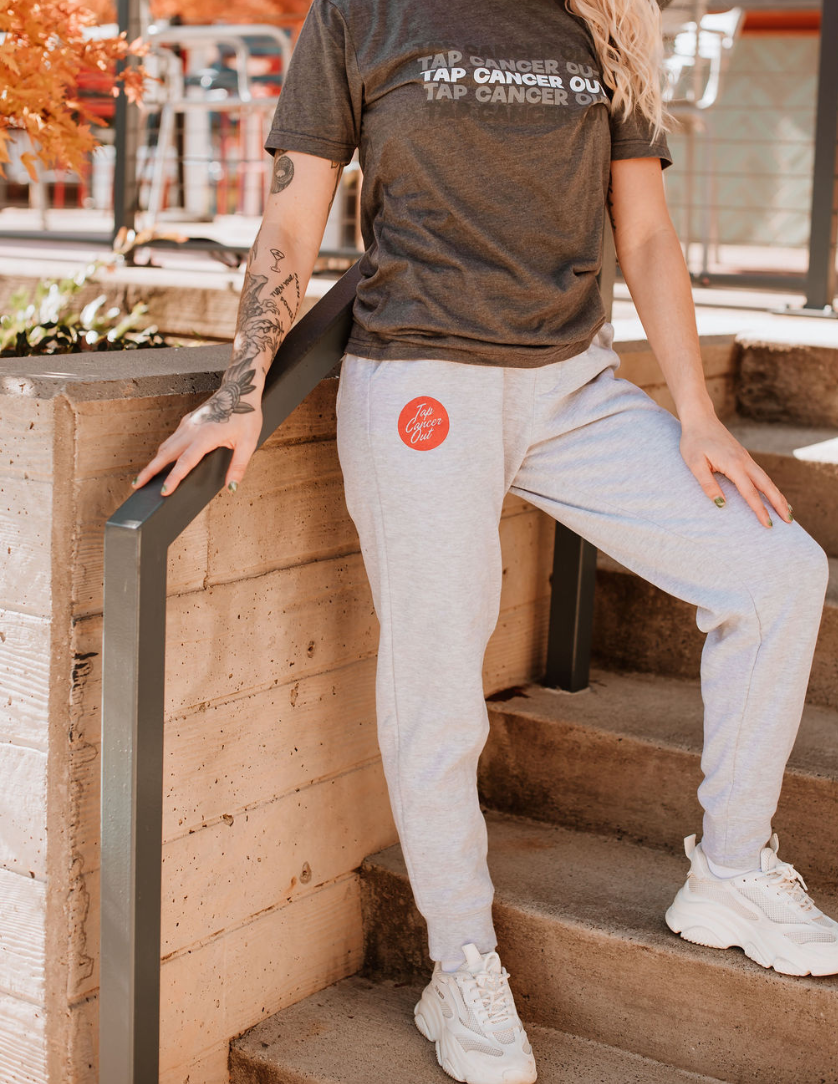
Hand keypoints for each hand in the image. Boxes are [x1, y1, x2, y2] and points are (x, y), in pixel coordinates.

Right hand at [131, 395, 262, 495]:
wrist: (240, 389)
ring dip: (153, 462)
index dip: (174, 478)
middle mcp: (192, 430)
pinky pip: (172, 440)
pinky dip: (163, 452)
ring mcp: (187, 425)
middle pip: (165, 454)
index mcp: (205, 436)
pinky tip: (161, 461)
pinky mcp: (188, 422)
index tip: (164, 492)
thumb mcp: (249, 442)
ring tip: (143, 477)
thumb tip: (232, 488)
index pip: (185, 462)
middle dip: (150, 471)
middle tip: (136, 486)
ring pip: (165, 446)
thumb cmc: (246, 415)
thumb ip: (238, 466)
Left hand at [679, 412, 792, 528]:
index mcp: (734, 464)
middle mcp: (744, 461)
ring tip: (787, 511)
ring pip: (766, 479)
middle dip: (779, 504)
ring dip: (777, 495)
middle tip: (789, 521)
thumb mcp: (695, 464)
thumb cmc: (693, 441)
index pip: (750, 492)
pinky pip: (760, 474)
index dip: (759, 510)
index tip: (768, 524)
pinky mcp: (743, 456)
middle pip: (767, 486)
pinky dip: (769, 486)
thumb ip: (707, 484)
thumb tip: (721, 504)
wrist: (699, 418)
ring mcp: (745, 458)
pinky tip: (771, 493)